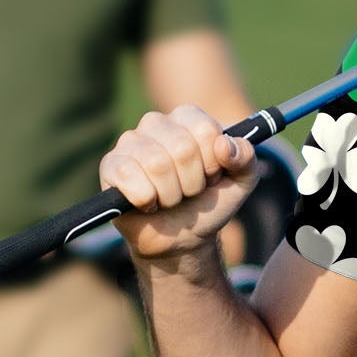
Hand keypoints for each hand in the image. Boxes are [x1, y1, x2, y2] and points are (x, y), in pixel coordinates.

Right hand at [100, 104, 259, 261]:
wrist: (182, 238)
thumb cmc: (207, 203)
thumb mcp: (241, 182)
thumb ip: (246, 158)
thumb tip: (224, 145)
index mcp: (187, 118)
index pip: (205, 129)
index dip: (213, 162)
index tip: (211, 176)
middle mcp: (156, 123)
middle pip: (182, 148)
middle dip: (192, 182)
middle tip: (188, 192)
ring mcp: (130, 142)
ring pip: (156, 164)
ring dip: (170, 195)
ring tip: (169, 199)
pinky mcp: (111, 165)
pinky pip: (129, 177)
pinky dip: (146, 200)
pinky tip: (148, 203)